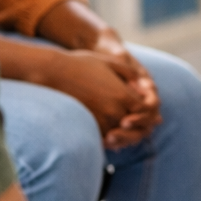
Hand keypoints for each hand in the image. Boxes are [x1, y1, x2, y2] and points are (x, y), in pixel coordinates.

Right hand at [37, 1, 160, 147]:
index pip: (145, 110)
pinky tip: (108, 133)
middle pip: (135, 126)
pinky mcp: (86, 125)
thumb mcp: (111, 62)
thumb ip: (130, 74)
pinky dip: (108, 138)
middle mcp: (114, 110)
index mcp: (123, 94)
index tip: (143, 109)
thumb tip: (142, 84)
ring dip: (124, 134)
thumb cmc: (81, 63)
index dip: (146, 110)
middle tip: (137, 124)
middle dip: (138, 125)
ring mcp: (99, 120)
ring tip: (123, 130)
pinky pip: (103, 138)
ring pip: (120, 134)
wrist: (53, 72)